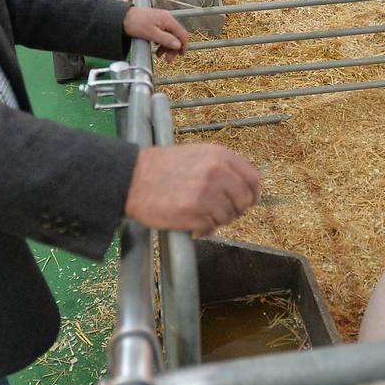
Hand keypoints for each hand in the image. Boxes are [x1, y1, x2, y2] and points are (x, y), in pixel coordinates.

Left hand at [123, 6, 187, 59]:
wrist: (121, 17)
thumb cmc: (135, 23)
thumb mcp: (151, 34)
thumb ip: (166, 40)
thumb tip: (178, 45)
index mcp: (168, 20)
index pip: (182, 33)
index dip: (183, 45)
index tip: (181, 54)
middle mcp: (166, 19)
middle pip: (176, 36)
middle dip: (173, 48)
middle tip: (168, 59)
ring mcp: (161, 20)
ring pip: (169, 36)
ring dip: (166, 47)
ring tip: (160, 55)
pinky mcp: (155, 23)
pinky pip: (163, 34)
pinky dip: (161, 43)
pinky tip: (156, 49)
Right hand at [125, 144, 260, 233]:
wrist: (132, 178)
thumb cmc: (161, 167)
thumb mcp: (196, 155)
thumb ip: (221, 167)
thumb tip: (242, 188)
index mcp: (219, 156)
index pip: (252, 178)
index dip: (252, 193)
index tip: (248, 201)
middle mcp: (217, 173)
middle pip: (244, 201)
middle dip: (235, 210)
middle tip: (219, 211)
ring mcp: (206, 194)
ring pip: (228, 217)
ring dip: (216, 220)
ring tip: (197, 213)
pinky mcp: (194, 215)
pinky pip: (211, 228)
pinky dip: (203, 229)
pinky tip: (190, 221)